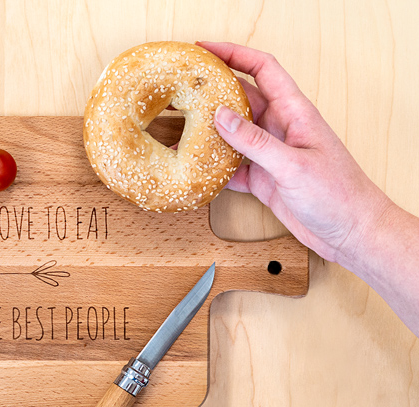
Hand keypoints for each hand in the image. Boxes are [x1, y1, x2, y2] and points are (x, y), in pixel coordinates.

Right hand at [197, 41, 391, 265]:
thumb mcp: (293, 165)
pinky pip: (233, 167)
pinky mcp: (265, 178)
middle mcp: (280, 129)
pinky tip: (199, 171)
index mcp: (294, 113)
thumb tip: (221, 117)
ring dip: (210, 134)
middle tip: (184, 90)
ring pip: (234, 135)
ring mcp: (271, 154)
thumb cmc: (338, 194)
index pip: (262, 69)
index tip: (205, 49)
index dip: (234, 54)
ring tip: (181, 131)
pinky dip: (216, 169)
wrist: (351, 231)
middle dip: (214, 92)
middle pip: (242, 100)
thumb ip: (255, 141)